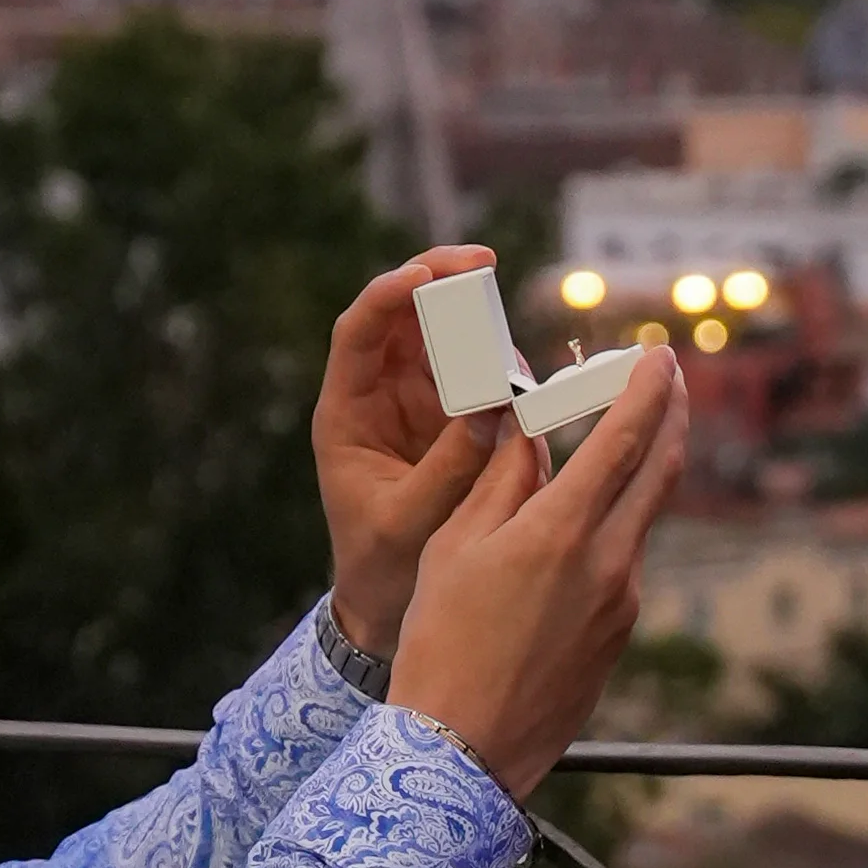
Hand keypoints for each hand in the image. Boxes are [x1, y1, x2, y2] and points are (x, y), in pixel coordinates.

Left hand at [311, 245, 509, 662]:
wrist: (385, 605)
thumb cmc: (381, 567)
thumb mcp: (408, 523)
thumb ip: (448, 467)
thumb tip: (492, 409)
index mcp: (346, 413)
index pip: (359, 332)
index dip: (389, 295)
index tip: (427, 278)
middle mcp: (378, 396)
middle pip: (403, 315)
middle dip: (439, 280)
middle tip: (481, 262)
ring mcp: (416, 403)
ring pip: (443, 336)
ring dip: (477, 323)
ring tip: (508, 345)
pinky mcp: (452, 419)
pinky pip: (477, 373)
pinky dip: (500, 366)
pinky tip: (520, 381)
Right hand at [389, 347, 689, 796]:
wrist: (463, 749)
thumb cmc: (441, 644)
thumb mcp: (456, 547)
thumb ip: (501, 481)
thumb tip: (526, 432)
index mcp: (563, 532)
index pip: (624, 439)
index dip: (646, 388)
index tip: (659, 354)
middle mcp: (609, 564)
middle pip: (660, 472)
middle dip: (671, 416)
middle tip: (671, 377)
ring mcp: (622, 604)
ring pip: (641, 519)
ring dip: (639, 473)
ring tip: (619, 441)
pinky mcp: (618, 636)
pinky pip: (623, 564)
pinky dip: (613, 528)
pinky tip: (582, 527)